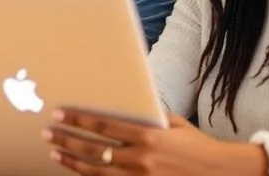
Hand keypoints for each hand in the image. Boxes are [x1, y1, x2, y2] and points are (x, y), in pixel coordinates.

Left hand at [43, 110, 268, 175]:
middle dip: (67, 140)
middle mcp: (140, 159)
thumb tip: (130, 100)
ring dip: (71, 161)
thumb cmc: (197, 146)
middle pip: (94, 149)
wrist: (219, 173)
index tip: (60, 114)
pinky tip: (75, 171)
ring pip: (96, 171)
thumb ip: (150, 114)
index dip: (79, 119)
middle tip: (48, 133)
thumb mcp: (174, 123)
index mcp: (148, 136)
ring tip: (54, 153)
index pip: (104, 126)